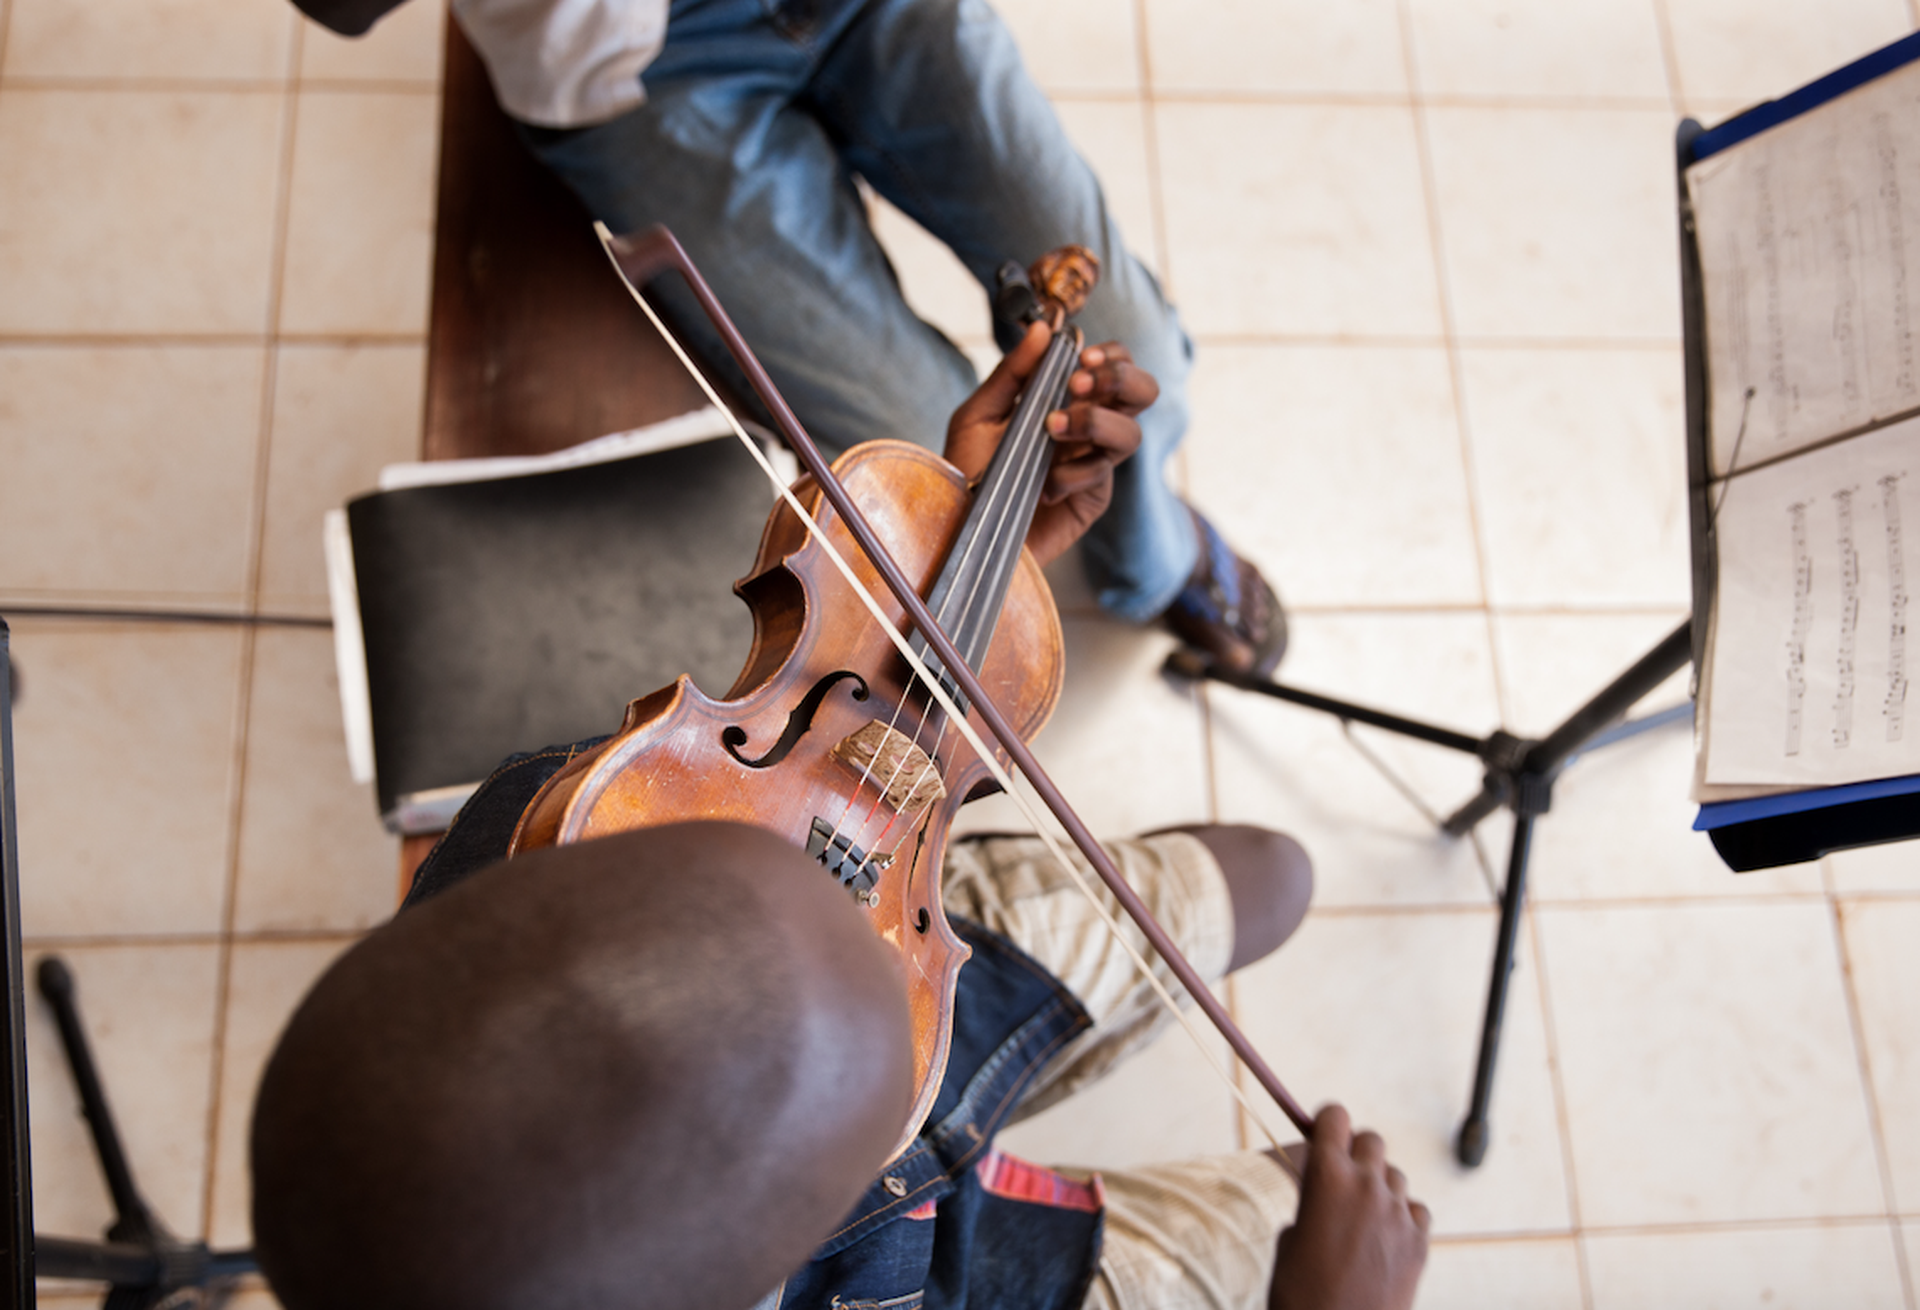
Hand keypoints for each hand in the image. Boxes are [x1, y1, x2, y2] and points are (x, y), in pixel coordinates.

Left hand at [943, 321, 1154, 566]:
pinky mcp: (1093, 499)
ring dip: (1096, 422)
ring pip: (1131, 434)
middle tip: (1079, 385)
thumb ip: (1013, 373)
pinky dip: (1073, 472)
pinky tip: (1044, 484)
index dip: (1113, 356)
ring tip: (1053, 429)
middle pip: (1143, 392)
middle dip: (1121, 380)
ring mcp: (1094, 463)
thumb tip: (1044, 328)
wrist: (963, 527)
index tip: (1084, 358)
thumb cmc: (969, 471)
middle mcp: (1088, 428)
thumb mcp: (979, 415)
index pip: (1113, 365)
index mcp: (1067, 399)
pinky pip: (1102, 475)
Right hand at [1269, 1105, 1429, 1309]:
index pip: (1335, 1117)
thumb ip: (1312, 1201)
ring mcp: (1398, 1213)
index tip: (1324, 1133)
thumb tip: (1326, 1193)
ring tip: (1362, 1218)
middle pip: (1371, 1141)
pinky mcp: (1420, 1242)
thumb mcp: (1289, 1236)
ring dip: (1379, 1186)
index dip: (1327, 1123)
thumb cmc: (1299, 1293)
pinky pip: (1416, 1210)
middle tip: (1342, 1176)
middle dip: (1356, 1152)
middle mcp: (1367, 1185)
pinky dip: (1402, 1216)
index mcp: (1327, 1177)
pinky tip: (1385, 1238)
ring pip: (1395, 1176)